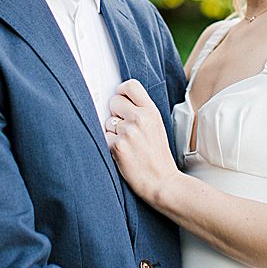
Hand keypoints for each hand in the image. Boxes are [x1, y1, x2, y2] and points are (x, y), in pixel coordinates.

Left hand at [104, 79, 180, 203]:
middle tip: (125, 129)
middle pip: (114, 101)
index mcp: (151, 111)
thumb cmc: (158, 157)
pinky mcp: (117, 146)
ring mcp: (128, 132)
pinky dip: (109, 146)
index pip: (130, 85)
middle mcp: (140, 118)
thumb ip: (142, 112)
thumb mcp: (157, 127)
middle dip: (115, 113)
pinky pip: (103, 138)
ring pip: (107, 121)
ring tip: (127, 145)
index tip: (121, 101)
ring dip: (112, 132)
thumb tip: (118, 102)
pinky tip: (122, 154)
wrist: (163, 181)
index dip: (121, 92)